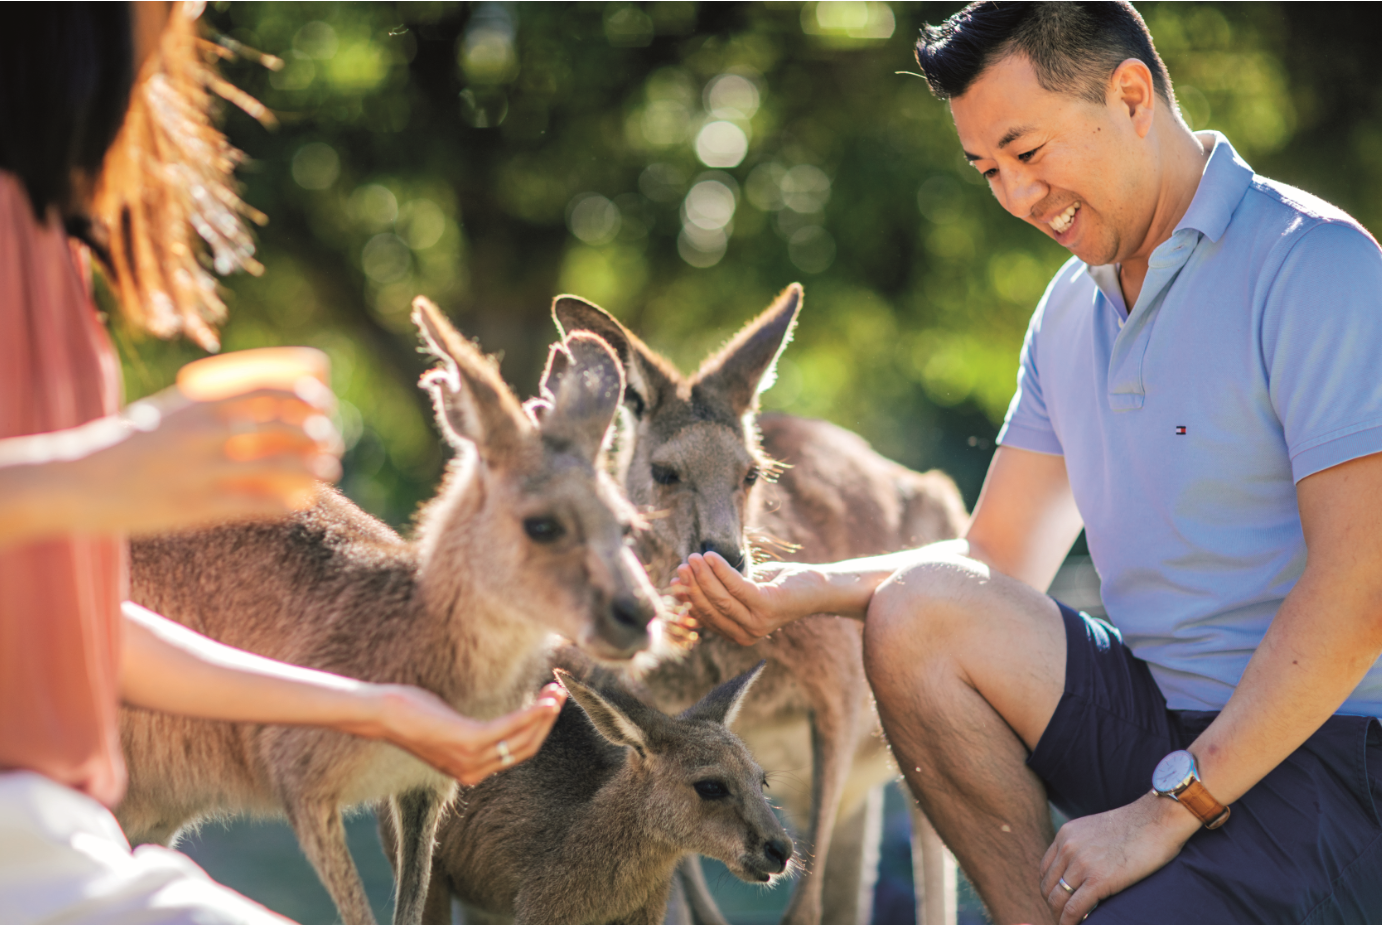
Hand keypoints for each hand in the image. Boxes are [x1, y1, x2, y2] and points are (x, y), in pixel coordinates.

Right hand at [27, 384, 340, 538]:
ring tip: (327, 471)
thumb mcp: (171, 411)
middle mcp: (204, 431)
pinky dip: (286, 502)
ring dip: (313, 469)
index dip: (308, 395)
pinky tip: (300, 502)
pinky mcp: (196, 508)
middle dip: (319, 434)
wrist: (75, 481)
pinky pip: (258, 503)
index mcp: (198, 401)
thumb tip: (270, 403)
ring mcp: (202, 470)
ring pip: (280, 466)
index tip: (324, 403)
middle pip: (284, 427)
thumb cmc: (131, 444)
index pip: (270, 389)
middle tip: (331, 442)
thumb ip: (215, 405)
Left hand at [372, 683, 567, 785]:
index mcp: (470, 771)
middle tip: (561, 693)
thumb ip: (471, 733)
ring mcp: (470, 759)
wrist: (384, 714)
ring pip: (522, 739)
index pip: (516, 753)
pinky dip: (531, 714)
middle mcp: (472, 771)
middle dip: (547, 721)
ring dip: (544, 714)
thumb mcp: (448, 729)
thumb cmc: (413, 714)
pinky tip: (543, 700)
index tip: (551, 703)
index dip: (538, 729)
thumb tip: (492, 723)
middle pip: (525, 747)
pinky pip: (509, 728)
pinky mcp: (468, 741)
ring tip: (558, 692)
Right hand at [669, 552, 824, 645]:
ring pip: (721, 599)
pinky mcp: (767, 606)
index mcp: (737, 633)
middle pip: (710, 608)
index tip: (675, 580)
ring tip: (693, 558)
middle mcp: (746, 634)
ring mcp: (757, 623)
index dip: (689, 598)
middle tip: (683, 564)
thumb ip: (717, 592)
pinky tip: (711, 557)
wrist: (815, 588)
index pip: (705, 617)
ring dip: (704, 576)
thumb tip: (682, 587)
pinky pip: (737, 587)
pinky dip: (721, 570)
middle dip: (693, 585)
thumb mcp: (742, 590)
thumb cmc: (776, 586)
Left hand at [1038, 791, 1199, 922]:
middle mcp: (1068, 848)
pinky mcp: (1099, 880)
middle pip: (1048, 887)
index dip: (1050, 891)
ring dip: (1060, 917)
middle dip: (1053, 906)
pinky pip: (1074, 908)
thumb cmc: (1137, 826)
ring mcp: (1082, 863)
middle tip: (1063, 919)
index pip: (1045, 870)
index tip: (1059, 903)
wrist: (1158, 818)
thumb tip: (1082, 870)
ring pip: (1057, 900)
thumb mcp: (1097, 829)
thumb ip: (1083, 846)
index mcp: (1066, 835)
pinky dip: (1069, 923)